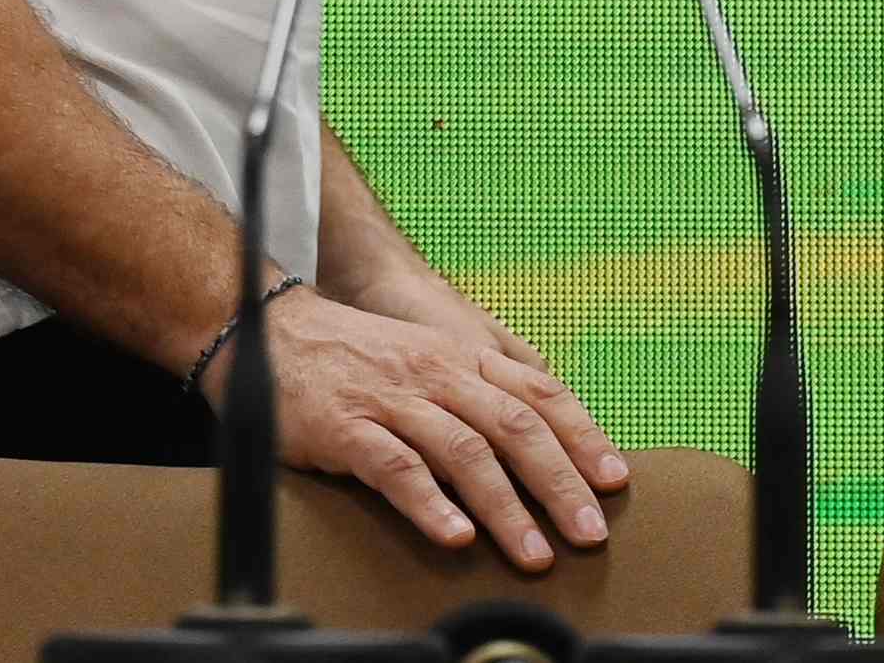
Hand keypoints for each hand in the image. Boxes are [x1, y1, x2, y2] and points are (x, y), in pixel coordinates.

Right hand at [222, 279, 625, 572]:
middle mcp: (436, 373)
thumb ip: (478, 390)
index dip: (582, 437)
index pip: (538, 394)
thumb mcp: (426, 356)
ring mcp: (392, 399)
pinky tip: (455, 536)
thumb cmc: (355, 354)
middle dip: (559, 482)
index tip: (615, 482)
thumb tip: (539, 437)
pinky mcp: (346, 427)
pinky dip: (430, 504)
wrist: (268, 328)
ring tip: (535, 554)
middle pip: (514, 426)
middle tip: (589, 534)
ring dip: (507, 507)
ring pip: (464, 452)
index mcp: (461, 357)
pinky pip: (396, 468)